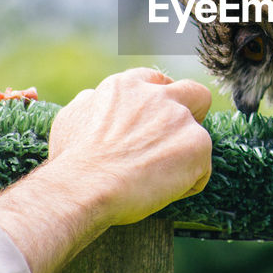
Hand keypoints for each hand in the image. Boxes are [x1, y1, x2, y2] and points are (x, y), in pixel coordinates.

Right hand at [47, 68, 212, 227]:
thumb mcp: (71, 117)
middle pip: (194, 93)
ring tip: (155, 181)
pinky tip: (161, 192)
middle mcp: (159, 96)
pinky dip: (187, 184)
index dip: (161, 101)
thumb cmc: (73, 161)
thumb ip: (91, 102)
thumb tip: (93, 98)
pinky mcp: (197, 145)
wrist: (85, 185)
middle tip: (180, 140)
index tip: (158, 118)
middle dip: (195, 112)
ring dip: (183, 158)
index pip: (157, 81)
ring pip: (197, 138)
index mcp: (128, 86)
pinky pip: (201, 169)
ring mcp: (181, 119)